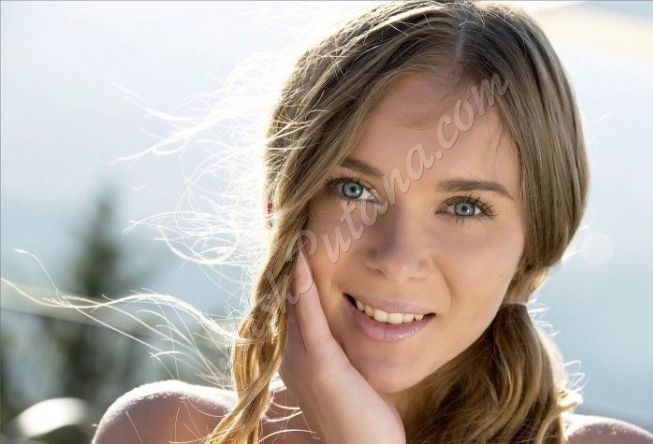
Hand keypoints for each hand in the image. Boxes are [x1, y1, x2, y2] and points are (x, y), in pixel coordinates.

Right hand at [279, 248, 405, 443]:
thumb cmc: (363, 421)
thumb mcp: (349, 379)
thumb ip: (342, 354)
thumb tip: (354, 330)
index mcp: (297, 361)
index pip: (291, 310)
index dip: (291, 279)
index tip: (296, 245)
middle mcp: (292, 358)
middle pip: (285, 302)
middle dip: (288, 267)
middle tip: (292, 228)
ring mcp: (302, 362)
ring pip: (292, 304)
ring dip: (292, 268)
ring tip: (294, 233)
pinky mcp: (321, 366)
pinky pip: (309, 318)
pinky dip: (303, 288)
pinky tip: (301, 262)